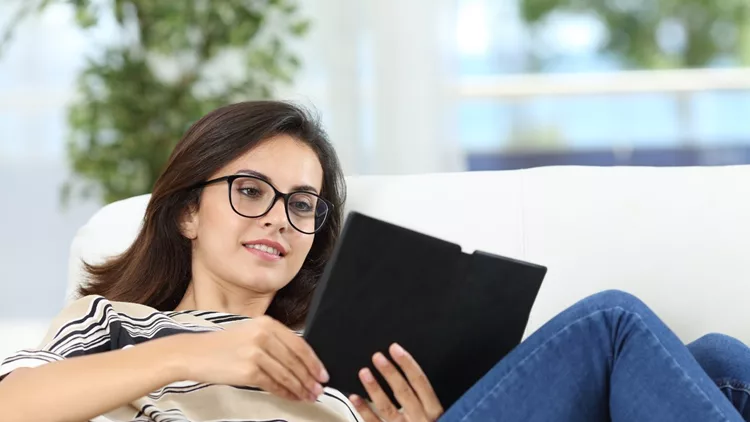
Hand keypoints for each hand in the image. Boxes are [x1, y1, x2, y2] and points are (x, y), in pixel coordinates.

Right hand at [179, 315, 328, 401]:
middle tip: (318, 390)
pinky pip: (273, 384)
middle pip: (295, 361)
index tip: (322, 373)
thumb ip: (274, 341)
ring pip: (286, 374)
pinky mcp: (248, 371)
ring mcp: (255, 352)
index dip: (313, 361)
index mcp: (266, 323)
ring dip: (300, 388)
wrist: (193, 354)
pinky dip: (285, 393)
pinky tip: (291, 397)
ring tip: (308, 396)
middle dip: (309, 378)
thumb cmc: (221, 346)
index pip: (299, 344)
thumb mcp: (250, 332)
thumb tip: (300, 362)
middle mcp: (263, 335)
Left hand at [349, 343, 443, 421]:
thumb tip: (412, 376)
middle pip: (403, 392)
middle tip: (377, 357)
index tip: (395, 349)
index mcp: (435, 413)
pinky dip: (364, 410)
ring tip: (364, 372)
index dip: (407, 364)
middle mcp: (420, 420)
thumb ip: (428, 402)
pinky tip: (355, 397)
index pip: (421, 382)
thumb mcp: (443, 417)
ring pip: (387, 407)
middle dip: (389, 372)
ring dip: (374, 388)